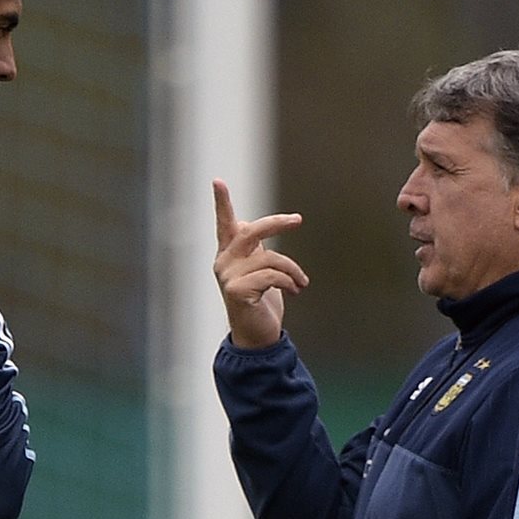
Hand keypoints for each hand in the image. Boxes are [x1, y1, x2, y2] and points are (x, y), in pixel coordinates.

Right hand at [212, 178, 308, 348]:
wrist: (257, 337)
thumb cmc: (261, 303)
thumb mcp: (259, 270)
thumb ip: (255, 249)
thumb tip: (251, 225)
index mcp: (229, 254)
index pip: (224, 223)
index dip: (222, 202)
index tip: (218, 181)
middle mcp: (224, 262)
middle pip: (251, 232)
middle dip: (276, 223)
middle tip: (297, 220)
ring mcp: (228, 277)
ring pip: (270, 258)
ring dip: (293, 270)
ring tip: (301, 283)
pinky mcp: (237, 290)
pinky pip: (272, 276)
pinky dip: (290, 282)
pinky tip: (295, 291)